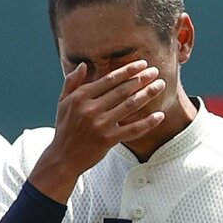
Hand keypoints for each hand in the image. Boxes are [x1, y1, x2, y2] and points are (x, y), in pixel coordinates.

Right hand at [30, 60, 166, 197]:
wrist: (63, 158)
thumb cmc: (65, 128)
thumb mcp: (63, 103)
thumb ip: (72, 82)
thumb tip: (83, 65)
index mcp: (81, 97)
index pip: (109, 79)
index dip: (127, 71)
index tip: (142, 64)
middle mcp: (91, 109)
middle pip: (122, 90)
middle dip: (141, 79)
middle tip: (156, 71)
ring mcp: (100, 125)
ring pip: (130, 106)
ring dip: (147, 94)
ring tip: (160, 85)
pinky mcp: (108, 140)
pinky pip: (132, 129)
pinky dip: (147, 122)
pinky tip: (160, 115)